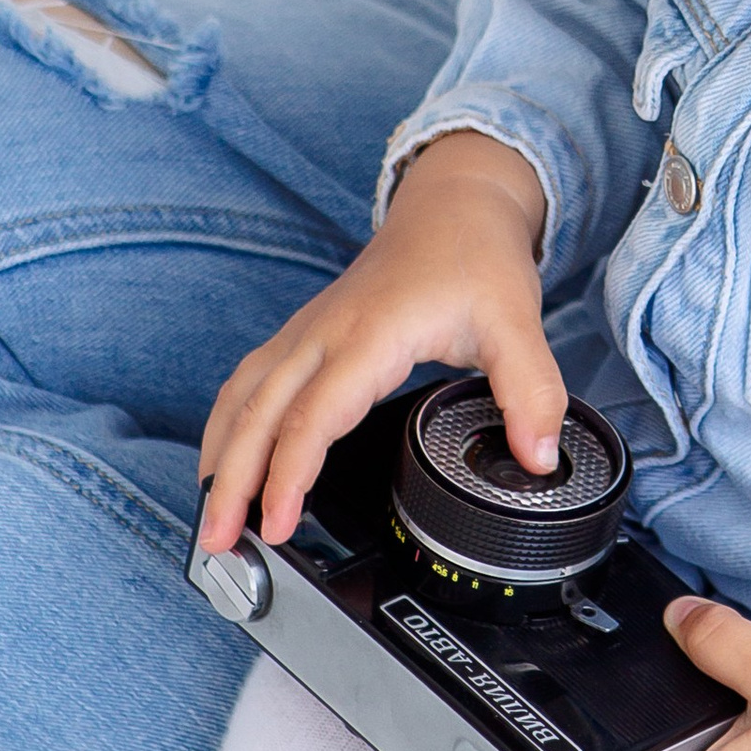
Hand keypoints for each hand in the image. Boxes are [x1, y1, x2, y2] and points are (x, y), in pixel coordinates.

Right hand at [195, 131, 560, 553]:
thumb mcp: (517, 322)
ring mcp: (307, 332)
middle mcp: (324, 334)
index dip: (288, 476)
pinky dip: (229, 426)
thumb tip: (539, 459)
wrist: (453, 205)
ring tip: (211, 519)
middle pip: (259, 414)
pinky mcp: (304, 334)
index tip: (277, 525)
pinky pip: (249, 383)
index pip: (312, 417)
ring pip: (243, 398)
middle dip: (232, 483)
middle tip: (218, 546)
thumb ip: (532, 393)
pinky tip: (224, 461)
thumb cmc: (476, 258)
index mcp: (369, 335)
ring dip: (221, 457)